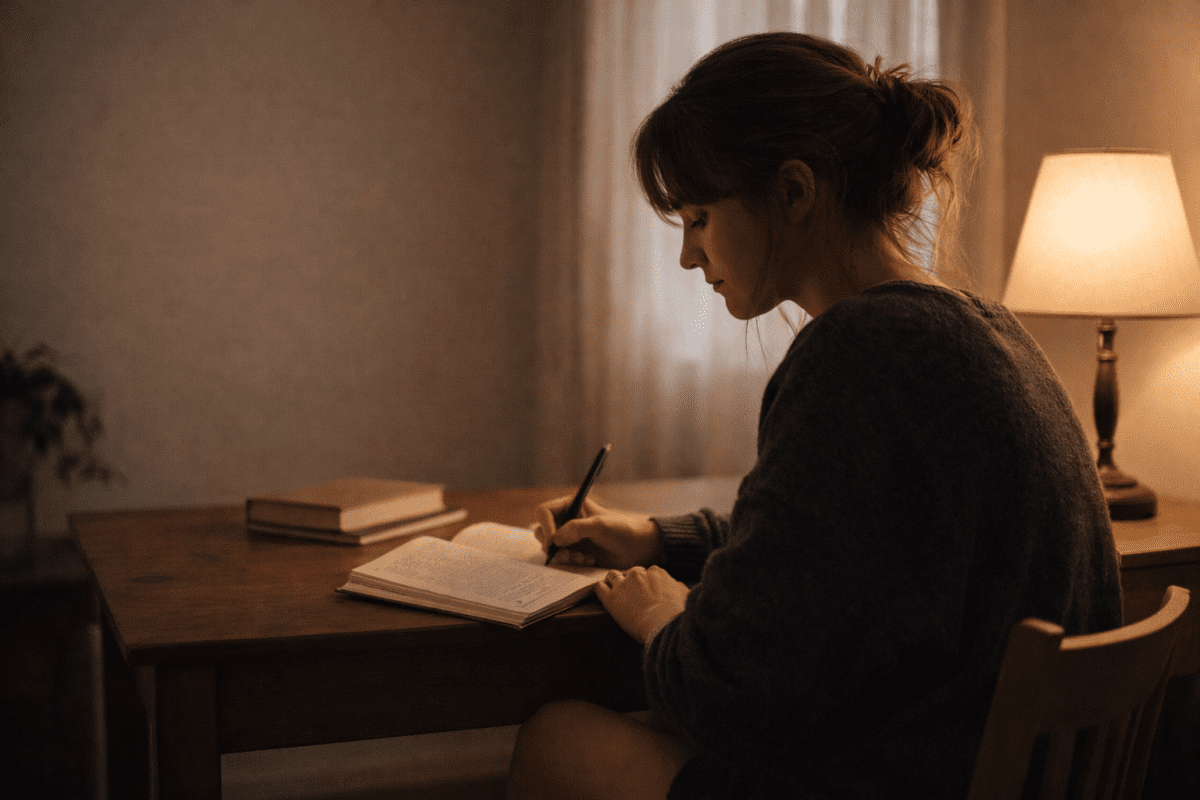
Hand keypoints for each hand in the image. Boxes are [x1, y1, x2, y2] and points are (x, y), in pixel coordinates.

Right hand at [533, 496, 661, 568]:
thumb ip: (576, 529)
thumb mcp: (600, 525)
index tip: (553, 541)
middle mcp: (566, 520)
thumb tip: (554, 540)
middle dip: (553, 545)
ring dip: (562, 555)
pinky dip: (570, 562)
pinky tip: (587, 560)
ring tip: (582, 558)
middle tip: (567, 554)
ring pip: (550, 547)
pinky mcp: (573, 552)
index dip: (545, 526)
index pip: (544, 511)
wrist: (637, 548)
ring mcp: (569, 537)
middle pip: (542, 531)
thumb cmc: (622, 530)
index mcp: (571, 505)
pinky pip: (560, 558)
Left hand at [595, 566, 688, 643]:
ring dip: (613, 581)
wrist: (664, 624)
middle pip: (631, 573)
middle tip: (632, 593)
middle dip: (631, 581)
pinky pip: (599, 588)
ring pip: (613, 576)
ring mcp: (623, 584)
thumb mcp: (684, 594)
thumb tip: (677, 586)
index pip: (648, 572)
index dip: (647, 582)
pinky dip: (600, 588)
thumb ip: (678, 587)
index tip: (647, 590)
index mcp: (656, 572)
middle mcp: (638, 574)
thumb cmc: (677, 612)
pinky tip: (601, 591)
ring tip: (613, 589)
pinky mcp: (611, 598)